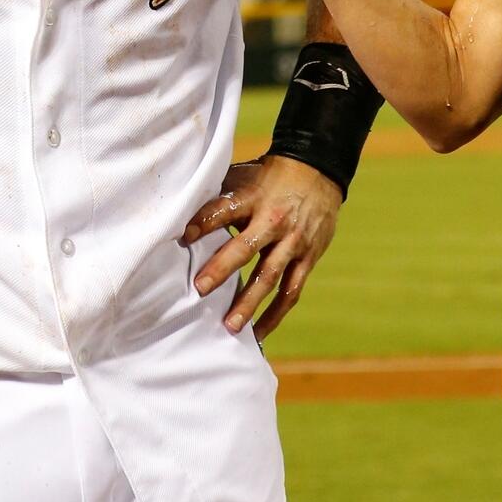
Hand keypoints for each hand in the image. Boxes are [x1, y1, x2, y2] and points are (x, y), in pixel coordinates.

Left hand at [181, 156, 340, 337]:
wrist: (319, 170)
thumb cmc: (270, 176)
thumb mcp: (243, 175)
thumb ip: (218, 196)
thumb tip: (182, 215)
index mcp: (254, 198)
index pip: (224, 210)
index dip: (204, 222)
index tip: (183, 236)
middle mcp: (274, 221)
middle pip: (246, 248)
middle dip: (222, 269)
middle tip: (200, 288)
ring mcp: (293, 242)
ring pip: (270, 276)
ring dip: (249, 303)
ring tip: (230, 326)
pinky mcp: (308, 257)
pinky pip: (291, 290)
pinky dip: (276, 313)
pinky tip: (259, 331)